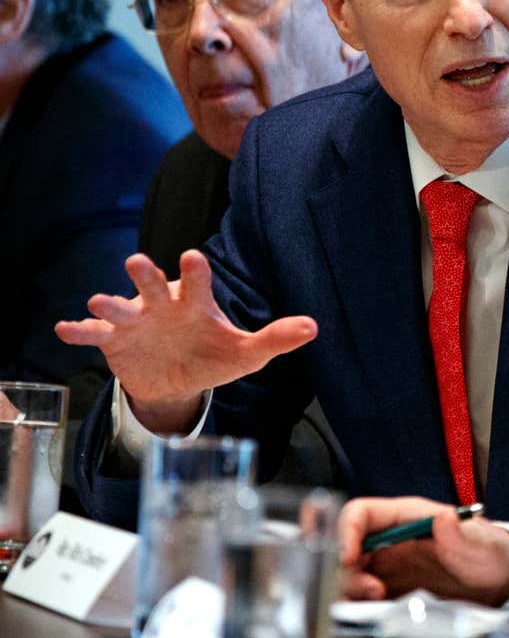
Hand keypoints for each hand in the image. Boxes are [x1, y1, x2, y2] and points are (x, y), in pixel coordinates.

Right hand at [54, 249, 315, 431]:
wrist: (178, 380)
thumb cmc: (214, 355)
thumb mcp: (246, 353)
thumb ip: (275, 338)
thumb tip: (313, 327)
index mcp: (195, 303)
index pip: (198, 283)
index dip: (195, 272)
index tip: (192, 257)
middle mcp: (163, 305)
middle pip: (152, 285)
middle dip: (145, 275)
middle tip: (137, 263)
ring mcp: (135, 320)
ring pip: (119, 307)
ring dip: (109, 303)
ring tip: (98, 300)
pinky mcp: (113, 339)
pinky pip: (93, 333)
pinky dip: (79, 330)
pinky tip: (65, 329)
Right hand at [339, 496, 508, 605]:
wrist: (499, 580)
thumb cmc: (489, 551)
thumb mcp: (480, 542)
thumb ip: (460, 532)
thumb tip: (443, 517)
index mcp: (407, 516)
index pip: (361, 514)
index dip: (346, 532)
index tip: (349, 558)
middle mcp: (391, 539)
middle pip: (347, 547)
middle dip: (347, 570)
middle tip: (372, 590)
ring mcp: (389, 565)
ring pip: (350, 574)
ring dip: (353, 589)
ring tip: (379, 599)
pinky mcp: (391, 589)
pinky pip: (362, 595)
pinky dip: (362, 604)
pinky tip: (381, 608)